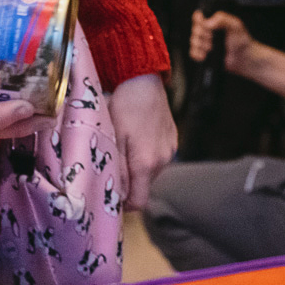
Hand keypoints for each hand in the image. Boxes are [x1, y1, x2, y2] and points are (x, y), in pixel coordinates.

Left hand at [107, 72, 174, 209]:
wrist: (143, 79)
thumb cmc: (124, 107)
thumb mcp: (114, 139)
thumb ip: (117, 170)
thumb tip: (117, 197)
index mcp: (146, 163)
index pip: (139, 202)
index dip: (124, 205)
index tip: (111, 198)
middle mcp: (162, 160)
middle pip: (144, 187)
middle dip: (128, 183)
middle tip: (111, 166)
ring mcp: (170, 150)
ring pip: (151, 172)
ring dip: (138, 168)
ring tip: (124, 147)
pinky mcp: (173, 139)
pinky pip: (158, 157)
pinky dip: (147, 155)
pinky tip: (137, 137)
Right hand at [189, 10, 253, 73]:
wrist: (244, 57)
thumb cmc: (241, 39)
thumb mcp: (235, 25)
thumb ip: (222, 19)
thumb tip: (207, 23)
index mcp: (213, 22)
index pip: (198, 17)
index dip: (198, 20)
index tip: (203, 24)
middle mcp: (208, 32)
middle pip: (195, 30)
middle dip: (202, 34)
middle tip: (211, 38)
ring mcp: (205, 43)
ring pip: (194, 41)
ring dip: (200, 45)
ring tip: (210, 47)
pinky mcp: (204, 55)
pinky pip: (194, 53)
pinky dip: (197, 54)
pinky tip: (204, 55)